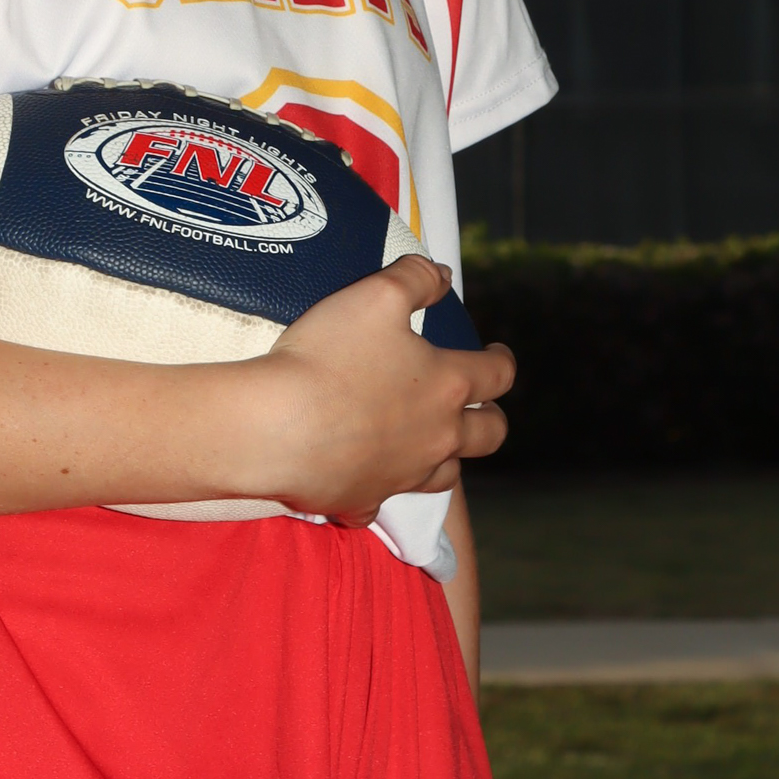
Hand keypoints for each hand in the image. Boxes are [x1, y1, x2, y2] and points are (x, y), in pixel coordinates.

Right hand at [246, 255, 515, 523]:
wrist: (276, 428)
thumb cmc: (328, 358)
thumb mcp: (376, 295)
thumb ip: (416, 278)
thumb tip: (443, 274)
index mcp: (446, 386)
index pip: (497, 375)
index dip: (503, 362)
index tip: (499, 355)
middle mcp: (436, 437)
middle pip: (487, 436)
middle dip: (491, 419)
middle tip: (483, 407)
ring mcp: (401, 474)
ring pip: (445, 476)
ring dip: (448, 458)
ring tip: (437, 444)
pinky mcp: (362, 500)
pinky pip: (379, 504)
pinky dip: (378, 491)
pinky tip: (367, 481)